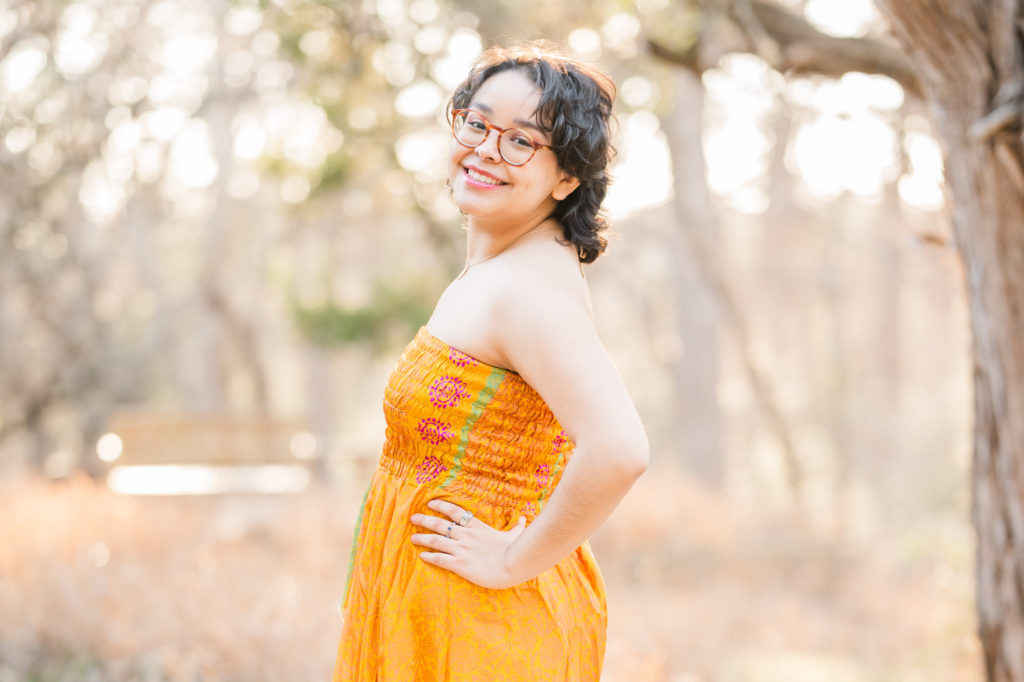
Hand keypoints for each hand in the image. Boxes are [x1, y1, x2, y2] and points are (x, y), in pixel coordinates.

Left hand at [410, 499, 527, 588]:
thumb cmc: (514, 550)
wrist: (511, 565)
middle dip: (425, 520)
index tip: (430, 503)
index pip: (454, 512)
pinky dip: (429, 556)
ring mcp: (461, 549)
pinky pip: (439, 559)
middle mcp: (465, 535)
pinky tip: (422, 556)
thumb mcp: (515, 535)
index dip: (441, 506)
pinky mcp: (459, 564)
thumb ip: (517, 526)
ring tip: (412, 537)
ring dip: (422, 538)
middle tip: (413, 518)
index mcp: (476, 527)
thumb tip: (525, 519)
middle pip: (440, 524)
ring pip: (435, 540)